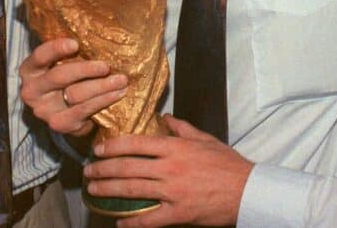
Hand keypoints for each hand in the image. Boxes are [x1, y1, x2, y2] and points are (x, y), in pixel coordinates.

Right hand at [19, 38, 127, 137]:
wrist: (66, 111)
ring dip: (101, 86)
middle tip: (106, 66)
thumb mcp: (62, 62)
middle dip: (86, 70)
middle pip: (59, 76)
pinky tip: (117, 94)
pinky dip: (102, 101)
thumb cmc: (67, 77)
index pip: (40, 56)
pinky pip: (83, 111)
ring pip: (75, 94)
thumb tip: (94, 27)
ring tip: (121, 80)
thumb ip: (70, 50)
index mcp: (29, 70)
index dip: (56, 49)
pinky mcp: (59, 124)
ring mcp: (43, 110)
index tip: (76, 44)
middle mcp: (31, 91)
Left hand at [84, 115, 252, 226]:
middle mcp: (169, 168)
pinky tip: (119, 223)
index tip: (98, 149)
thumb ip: (182, 129)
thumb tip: (165, 118)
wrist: (248, 191)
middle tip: (88, 171)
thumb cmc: (228, 164)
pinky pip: (149, 220)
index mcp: (175, 148)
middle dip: (103, 169)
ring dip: (109, 190)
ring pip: (132, 190)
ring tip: (93, 191)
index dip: (112, 146)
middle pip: (127, 167)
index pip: (135, 143)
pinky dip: (132, 223)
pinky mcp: (178, 214)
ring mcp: (172, 192)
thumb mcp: (205, 139)